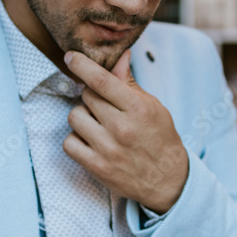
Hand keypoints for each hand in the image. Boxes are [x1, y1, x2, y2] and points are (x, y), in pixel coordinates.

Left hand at [62, 48, 188, 214]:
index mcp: (137, 109)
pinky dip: (76, 139)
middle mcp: (121, 128)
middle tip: (104, 107)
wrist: (167, 180)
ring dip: (82, 117)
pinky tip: (90, 141)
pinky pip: (69, 143)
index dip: (82, 65)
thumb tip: (120, 56)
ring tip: (97, 124)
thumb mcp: (153, 107)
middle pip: (86, 96)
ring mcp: (107, 149)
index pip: (102, 81)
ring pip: (74, 117)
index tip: (70, 57)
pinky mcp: (96, 167)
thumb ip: (130, 83)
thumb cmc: (160, 139)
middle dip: (91, 96)